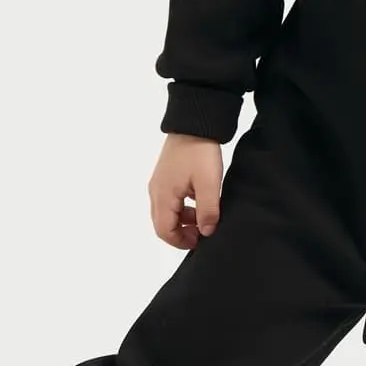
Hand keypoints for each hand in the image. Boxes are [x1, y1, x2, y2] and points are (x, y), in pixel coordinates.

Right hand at [148, 133, 223, 250]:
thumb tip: (206, 232)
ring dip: (182, 220)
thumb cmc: (200, 152)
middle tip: (202, 233)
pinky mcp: (165, 176)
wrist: (194, 123)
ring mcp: (159, 183)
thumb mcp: (209, 184)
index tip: (200, 241)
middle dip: (181, 233)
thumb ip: (208, 211)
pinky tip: (198, 202)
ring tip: (203, 217)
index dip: (181, 242)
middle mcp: (156, 191)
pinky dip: (182, 208)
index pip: (164, 231)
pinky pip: (169, 200)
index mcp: (163, 196)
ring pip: (166, 213)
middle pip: (162, 224)